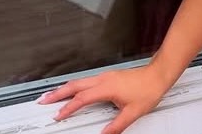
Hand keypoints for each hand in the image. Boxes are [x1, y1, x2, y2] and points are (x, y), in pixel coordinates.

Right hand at [36, 63, 173, 133]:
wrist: (157, 75)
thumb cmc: (147, 90)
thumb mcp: (132, 112)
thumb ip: (116, 126)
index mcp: (106, 87)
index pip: (81, 99)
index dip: (68, 108)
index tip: (59, 115)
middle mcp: (103, 79)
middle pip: (74, 85)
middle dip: (57, 93)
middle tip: (44, 99)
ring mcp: (105, 76)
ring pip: (79, 81)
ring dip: (64, 88)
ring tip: (53, 95)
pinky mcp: (108, 76)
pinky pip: (86, 80)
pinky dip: (75, 85)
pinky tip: (73, 89)